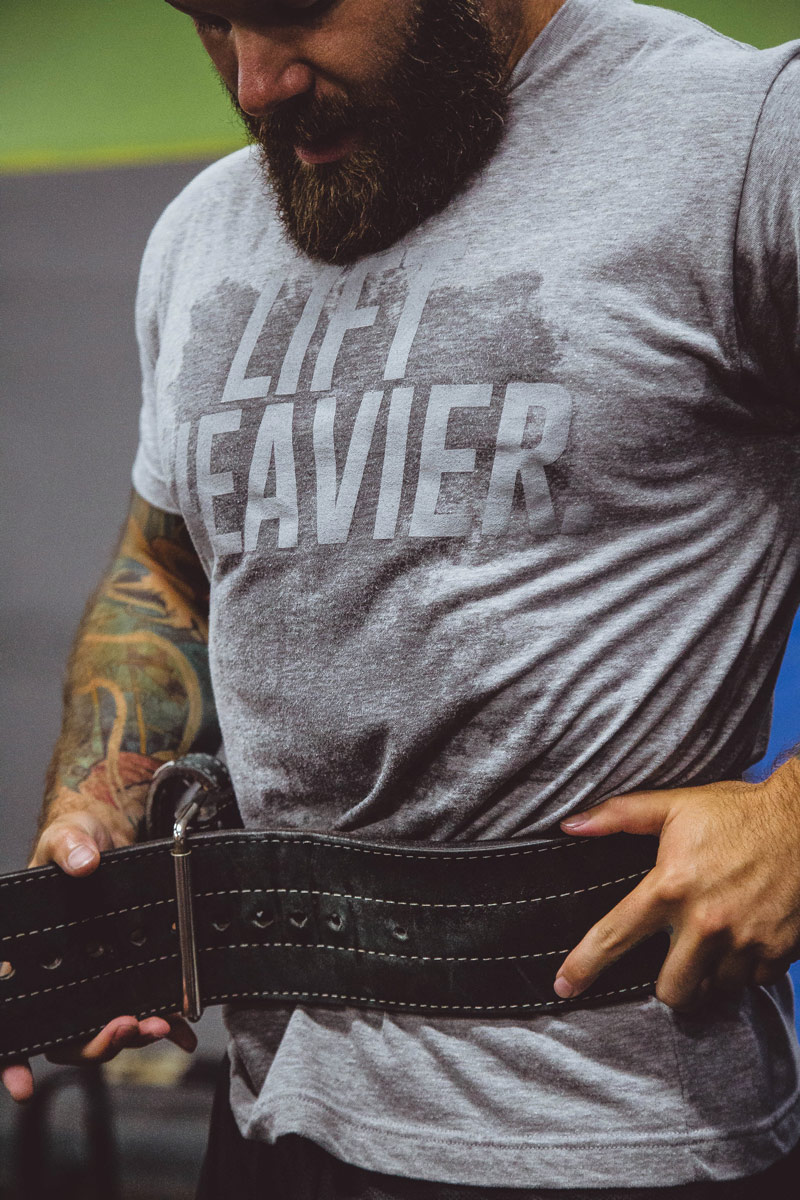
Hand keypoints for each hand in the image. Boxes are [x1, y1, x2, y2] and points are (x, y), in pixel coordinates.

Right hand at [1, 811, 196, 1102]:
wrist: (114, 833)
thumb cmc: (76, 837)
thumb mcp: (69, 835)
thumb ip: (70, 846)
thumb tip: (83, 863)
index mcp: (25, 954)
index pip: (8, 1015)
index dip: (10, 1058)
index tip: (23, 1087)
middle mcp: (56, 976)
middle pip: (61, 1034)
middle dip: (93, 1044)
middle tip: (125, 1028)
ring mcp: (91, 978)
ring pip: (100, 1028)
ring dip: (130, 1035)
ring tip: (161, 1024)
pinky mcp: (125, 972)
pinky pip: (139, 1007)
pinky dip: (161, 1023)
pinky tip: (180, 1029)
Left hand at [554, 761, 799, 1010]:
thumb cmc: (737, 811)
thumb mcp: (674, 805)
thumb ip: (619, 815)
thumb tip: (571, 824)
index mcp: (670, 886)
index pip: (615, 936)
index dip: (584, 965)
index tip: (563, 987)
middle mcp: (705, 921)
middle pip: (671, 990)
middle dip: (668, 983)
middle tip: (674, 960)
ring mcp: (745, 941)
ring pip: (712, 991)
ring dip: (708, 976)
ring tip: (712, 945)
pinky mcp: (778, 952)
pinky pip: (751, 983)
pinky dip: (744, 969)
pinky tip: (743, 939)